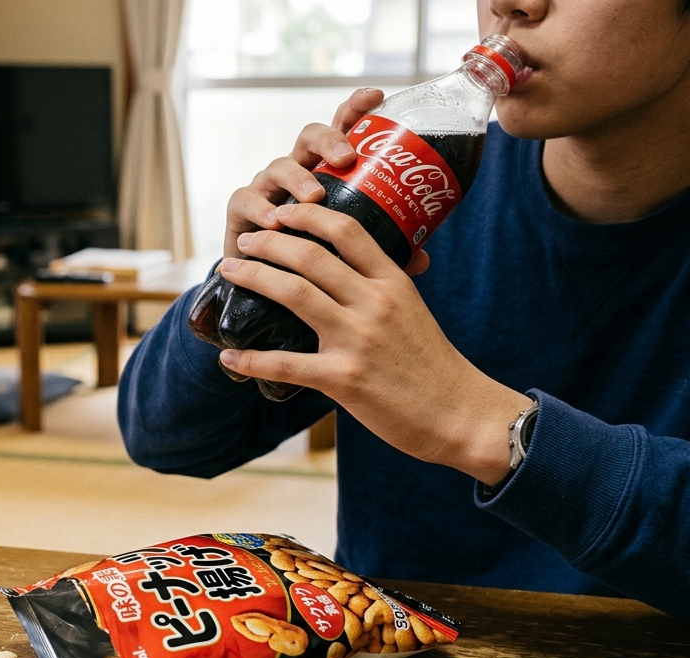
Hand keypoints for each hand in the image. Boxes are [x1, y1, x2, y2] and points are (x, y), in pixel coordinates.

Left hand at [216, 203, 531, 484]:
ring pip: (294, 294)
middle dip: (269, 242)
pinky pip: (287, 365)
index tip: (282, 211)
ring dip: (253, 278)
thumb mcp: (414, 311)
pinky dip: (252, 360)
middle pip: (310, 256)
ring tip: (229, 271)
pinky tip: (228, 358)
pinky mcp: (344, 379)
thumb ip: (385, 286)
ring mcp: (358, 340)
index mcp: (393, 282)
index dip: (307, 215)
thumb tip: (362, 262)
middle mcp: (375, 303)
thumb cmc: (435, 365)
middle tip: (245, 240)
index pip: (346, 231)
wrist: (461, 415)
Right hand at [222, 88, 427, 276]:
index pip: (343, 131)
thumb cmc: (315, 262)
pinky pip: (246, 199)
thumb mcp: (354, 254)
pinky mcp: (241, 210)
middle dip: (329, 139)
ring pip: (278, 165)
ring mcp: (268, 188)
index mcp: (328, 172)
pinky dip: (260, 208)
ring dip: (298, 178)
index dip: (356, 109)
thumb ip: (384, 251)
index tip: (376, 96)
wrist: (269, 293)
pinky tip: (274, 222)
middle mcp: (298, 171)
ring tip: (315, 197)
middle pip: (310, 136)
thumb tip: (424, 258)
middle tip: (347, 159)